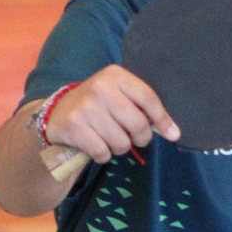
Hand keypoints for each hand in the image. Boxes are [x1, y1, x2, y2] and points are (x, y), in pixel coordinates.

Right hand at [43, 65, 179, 162]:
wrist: (57, 112)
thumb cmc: (99, 105)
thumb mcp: (119, 96)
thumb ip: (144, 108)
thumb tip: (174, 133)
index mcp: (115, 75)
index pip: (148, 98)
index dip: (163, 119)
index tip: (173, 135)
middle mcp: (100, 88)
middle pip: (138, 123)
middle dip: (140, 138)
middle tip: (132, 138)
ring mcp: (85, 107)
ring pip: (121, 142)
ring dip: (119, 148)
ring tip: (109, 138)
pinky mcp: (73, 126)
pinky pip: (103, 153)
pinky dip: (103, 155)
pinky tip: (95, 145)